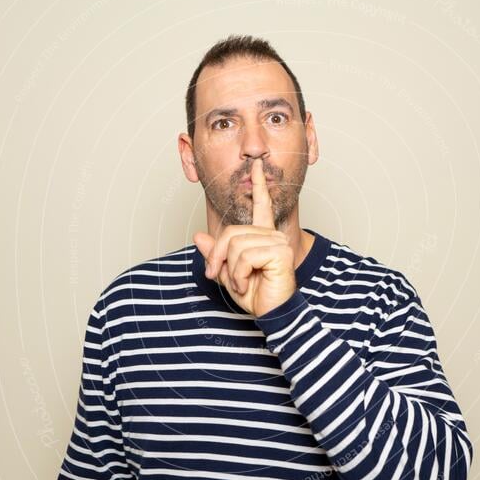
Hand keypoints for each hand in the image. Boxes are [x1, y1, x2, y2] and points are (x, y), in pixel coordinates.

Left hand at [194, 158, 296, 316]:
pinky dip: (237, 274)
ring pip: (236, 245)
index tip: (257, 166)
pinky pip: (244, 256)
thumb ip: (215, 255)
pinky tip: (245, 284)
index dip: (258, 185)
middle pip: (231, 232)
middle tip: (216, 275)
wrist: (272, 314)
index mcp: (263, 236)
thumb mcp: (227, 274)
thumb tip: (199, 236)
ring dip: (230, 270)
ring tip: (239, 283)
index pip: (261, 205)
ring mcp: (277, 242)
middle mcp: (272, 235)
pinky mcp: (280, 253)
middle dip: (218, 256)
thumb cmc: (255, 295)